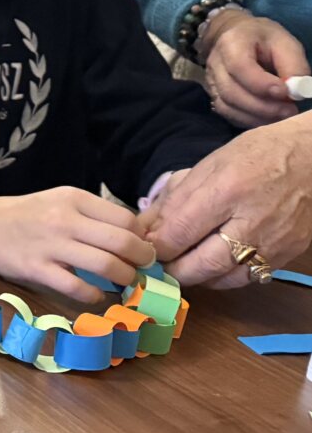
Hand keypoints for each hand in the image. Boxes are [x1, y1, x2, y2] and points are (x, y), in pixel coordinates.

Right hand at [0, 188, 155, 302]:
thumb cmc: (26, 214)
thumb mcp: (60, 201)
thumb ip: (92, 215)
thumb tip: (134, 238)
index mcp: (74, 199)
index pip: (125, 219)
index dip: (141, 238)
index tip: (142, 249)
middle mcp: (64, 219)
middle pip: (122, 242)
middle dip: (142, 260)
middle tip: (142, 269)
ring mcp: (50, 245)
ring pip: (105, 265)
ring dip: (124, 278)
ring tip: (124, 282)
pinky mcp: (36, 269)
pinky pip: (77, 287)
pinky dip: (95, 295)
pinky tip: (97, 295)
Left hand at [140, 117, 311, 285]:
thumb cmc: (257, 154)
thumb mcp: (209, 165)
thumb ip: (175, 199)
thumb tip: (145, 227)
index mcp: (228, 189)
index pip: (180, 232)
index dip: (156, 246)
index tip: (143, 247)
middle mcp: (253, 220)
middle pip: (203, 264)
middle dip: (173, 270)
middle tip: (158, 265)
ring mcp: (275, 241)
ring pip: (226, 278)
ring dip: (197, 278)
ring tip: (182, 267)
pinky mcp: (289, 253)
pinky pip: (249, 277)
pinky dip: (225, 277)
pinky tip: (212, 268)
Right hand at [199, 10, 309, 127]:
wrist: (236, 35)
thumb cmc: (263, 38)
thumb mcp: (285, 42)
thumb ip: (293, 65)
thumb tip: (298, 92)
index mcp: (231, 43)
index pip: (239, 67)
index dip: (262, 84)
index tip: (286, 94)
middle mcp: (215, 64)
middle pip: (231, 92)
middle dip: (263, 106)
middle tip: (290, 111)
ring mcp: (210, 81)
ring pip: (227, 106)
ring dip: (256, 116)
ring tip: (281, 116)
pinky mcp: (213, 95)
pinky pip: (227, 114)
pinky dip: (248, 120)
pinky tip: (267, 118)